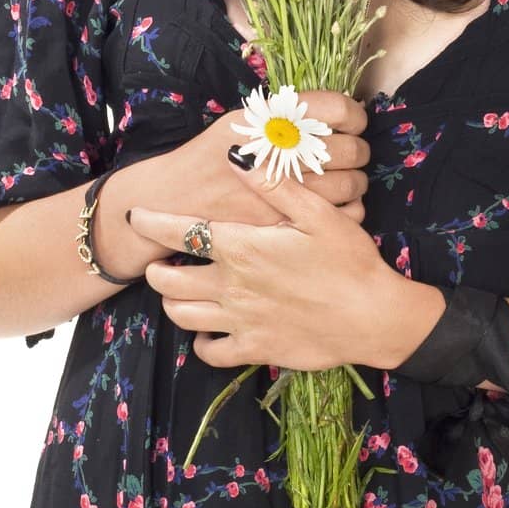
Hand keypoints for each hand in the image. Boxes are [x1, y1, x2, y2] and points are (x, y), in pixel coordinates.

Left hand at [128, 168, 394, 371]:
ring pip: (182, 316)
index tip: (135, 214)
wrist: (373, 317)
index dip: (151, 223)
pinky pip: (210, 352)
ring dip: (172, 303)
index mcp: (242, 248)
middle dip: (155, 269)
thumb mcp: (317, 212)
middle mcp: (232, 286)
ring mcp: (240, 321)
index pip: (180, 232)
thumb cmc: (349, 259)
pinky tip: (209, 330)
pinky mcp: (254, 350)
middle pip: (169, 281)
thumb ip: (274, 184)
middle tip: (158, 261)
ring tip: (178, 292)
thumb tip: (236, 155)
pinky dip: (200, 341)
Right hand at [163, 89, 371, 230]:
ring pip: (352, 184)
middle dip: (358, 150)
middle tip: (352, 154)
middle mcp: (285, 153)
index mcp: (275, 120)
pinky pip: (343, 215)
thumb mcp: (242, 120)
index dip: (355, 116)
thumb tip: (331, 113)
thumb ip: (285, 114)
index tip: (353, 124)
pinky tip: (335, 206)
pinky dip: (347, 209)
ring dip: (356, 180)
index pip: (339, 110)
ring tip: (344, 179)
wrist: (175, 199)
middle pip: (351, 149)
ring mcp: (289, 192)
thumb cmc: (210, 156)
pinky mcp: (289, 224)